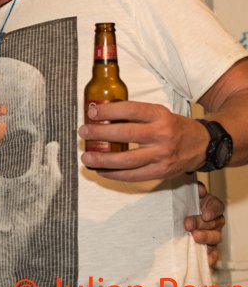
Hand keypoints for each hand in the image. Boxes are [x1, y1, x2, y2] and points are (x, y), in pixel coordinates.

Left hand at [78, 101, 208, 180]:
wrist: (202, 144)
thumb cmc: (172, 127)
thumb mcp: (157, 113)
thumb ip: (133, 114)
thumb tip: (99, 114)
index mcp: (160, 115)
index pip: (131, 110)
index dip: (109, 111)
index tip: (92, 113)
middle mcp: (162, 134)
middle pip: (126, 134)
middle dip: (100, 134)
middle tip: (83, 133)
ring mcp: (162, 155)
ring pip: (127, 160)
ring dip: (103, 159)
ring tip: (86, 157)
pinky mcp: (162, 172)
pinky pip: (133, 176)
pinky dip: (114, 174)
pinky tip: (101, 170)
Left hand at [185, 181, 225, 266]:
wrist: (170, 218)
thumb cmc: (178, 204)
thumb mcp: (183, 193)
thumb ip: (192, 189)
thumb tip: (199, 190)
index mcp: (209, 205)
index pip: (217, 206)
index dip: (212, 210)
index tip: (205, 214)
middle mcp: (213, 220)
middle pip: (215, 223)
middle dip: (201, 224)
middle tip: (188, 225)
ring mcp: (211, 234)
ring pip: (215, 238)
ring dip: (205, 237)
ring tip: (194, 237)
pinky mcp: (206, 247)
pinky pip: (213, 253)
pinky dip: (211, 257)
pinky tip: (207, 259)